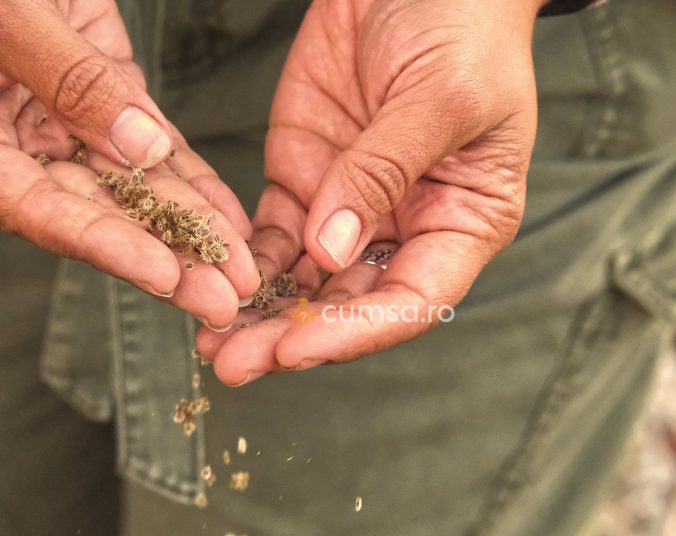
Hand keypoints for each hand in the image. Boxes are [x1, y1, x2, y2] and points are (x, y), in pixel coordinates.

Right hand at [0, 0, 259, 327]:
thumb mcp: (10, 17)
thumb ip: (66, 78)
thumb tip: (139, 145)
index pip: (44, 212)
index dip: (107, 247)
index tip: (165, 274)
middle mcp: (24, 146)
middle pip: (102, 216)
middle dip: (171, 258)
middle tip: (226, 298)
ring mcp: (70, 124)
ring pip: (139, 189)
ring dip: (195, 232)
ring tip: (244, 271)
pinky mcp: (111, 96)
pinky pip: (159, 150)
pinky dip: (197, 184)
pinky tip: (232, 221)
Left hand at [197, 0, 543, 383]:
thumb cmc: (464, 29)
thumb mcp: (441, 98)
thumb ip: (386, 172)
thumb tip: (333, 249)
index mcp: (464, 220)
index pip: (415, 297)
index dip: (358, 328)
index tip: (300, 346)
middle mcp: (409, 224)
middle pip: (352, 299)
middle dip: (295, 335)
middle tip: (236, 363)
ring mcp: (353, 202)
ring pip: (306, 277)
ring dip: (260, 311)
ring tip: (213, 340)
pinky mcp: (306, 174)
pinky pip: (273, 233)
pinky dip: (243, 261)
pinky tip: (210, 279)